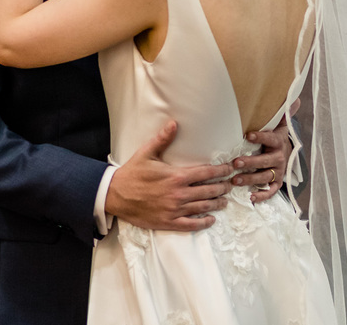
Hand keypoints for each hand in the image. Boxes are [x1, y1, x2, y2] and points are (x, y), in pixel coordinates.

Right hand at [106, 121, 233, 231]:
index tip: (229, 169)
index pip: (205, 172)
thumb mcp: (146, 153)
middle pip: (208, 190)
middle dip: (222, 187)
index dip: (220, 171)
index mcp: (176, 176)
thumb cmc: (132, 173)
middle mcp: (178, 194)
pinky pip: (191, 224)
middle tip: (231, 185)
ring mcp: (174, 209)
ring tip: (225, 200)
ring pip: (203, 207)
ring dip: (216, 203)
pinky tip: (211, 219)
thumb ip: (162, 139)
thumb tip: (174, 123)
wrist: (115, 195)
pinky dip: (203, 222)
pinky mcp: (169, 222)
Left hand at [232, 102, 298, 202]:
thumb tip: (293, 96)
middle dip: (250, 162)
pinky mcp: (277, 182)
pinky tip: (250, 197)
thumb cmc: (275, 136)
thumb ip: (281, 112)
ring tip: (235, 180)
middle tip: (235, 163)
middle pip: (265, 161)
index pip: (270, 138)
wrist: (286, 152)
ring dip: (250, 179)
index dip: (260, 137)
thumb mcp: (278, 123)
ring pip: (264, 177)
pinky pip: (271, 191)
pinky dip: (262, 196)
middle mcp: (279, 158)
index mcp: (278, 141)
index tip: (248, 134)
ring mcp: (278, 171)